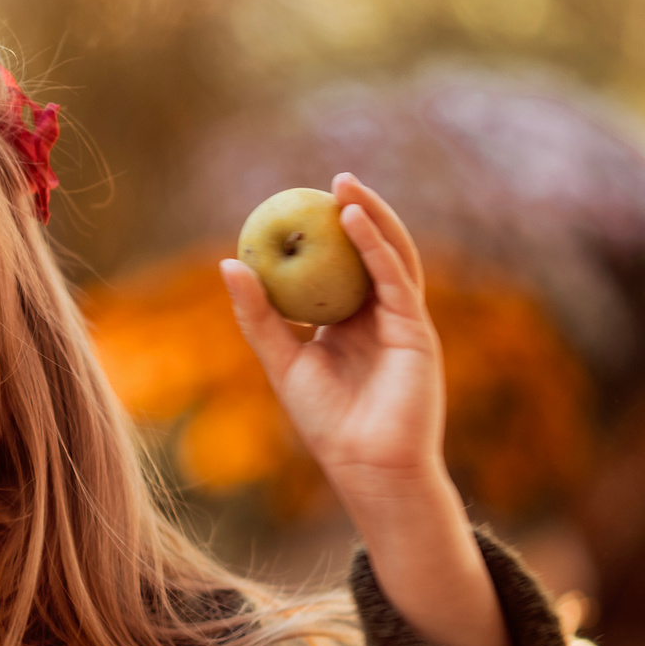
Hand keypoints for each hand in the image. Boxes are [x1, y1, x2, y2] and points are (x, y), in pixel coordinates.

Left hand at [219, 174, 507, 645]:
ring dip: (373, 218)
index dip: (326, 233)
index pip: (341, 267)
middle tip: (330, 179)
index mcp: (352, 324)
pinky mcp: (417, 330)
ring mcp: (404, 321)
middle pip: (373, 252)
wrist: (368, 466)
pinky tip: (355, 223)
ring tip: (346, 187)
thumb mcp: (282, 362)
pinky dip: (377, 248)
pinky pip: (397, 279)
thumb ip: (258, 315)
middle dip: (357, 212)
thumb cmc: (327, 423)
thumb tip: (227, 263)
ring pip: (392, 257)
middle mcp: (381, 316)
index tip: (300, 201)